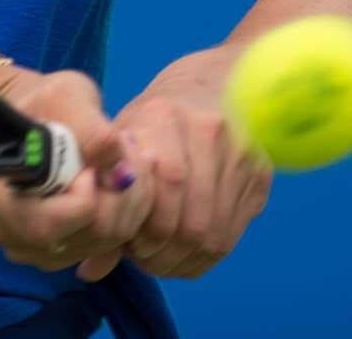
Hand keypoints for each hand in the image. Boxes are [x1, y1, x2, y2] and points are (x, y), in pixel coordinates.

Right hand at [0, 66, 150, 279]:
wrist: (37, 113)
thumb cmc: (44, 100)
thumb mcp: (68, 96)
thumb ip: (93, 132)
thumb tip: (120, 174)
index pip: (48, 224)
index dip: (88, 197)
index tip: (99, 157)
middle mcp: (0, 229)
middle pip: (80, 238)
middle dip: (121, 195)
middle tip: (132, 150)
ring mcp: (24, 246)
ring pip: (97, 246)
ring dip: (128, 203)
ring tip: (129, 158)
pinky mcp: (50, 253)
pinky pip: (98, 250)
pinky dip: (122, 218)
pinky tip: (120, 181)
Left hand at [111, 60, 272, 279]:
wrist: (214, 80)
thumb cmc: (155, 118)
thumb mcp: (123, 142)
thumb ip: (107, 200)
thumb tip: (90, 270)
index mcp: (166, 116)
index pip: (165, 188)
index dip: (144, 229)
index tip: (128, 241)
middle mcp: (210, 132)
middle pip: (191, 223)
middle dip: (161, 253)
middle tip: (143, 255)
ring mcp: (242, 154)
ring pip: (213, 237)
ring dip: (182, 259)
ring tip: (161, 254)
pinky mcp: (261, 176)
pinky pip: (232, 236)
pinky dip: (203, 255)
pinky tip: (185, 247)